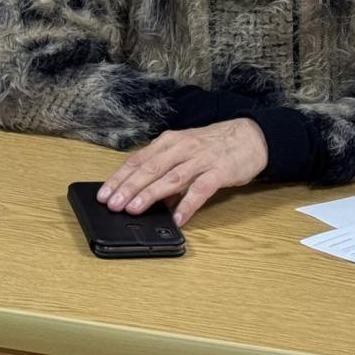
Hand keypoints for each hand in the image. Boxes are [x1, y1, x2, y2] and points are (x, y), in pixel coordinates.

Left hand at [95, 119, 267, 227]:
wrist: (250, 135)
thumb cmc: (213, 145)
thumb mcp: (184, 151)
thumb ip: (166, 170)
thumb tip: (149, 197)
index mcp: (168, 142)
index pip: (137, 160)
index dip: (119, 177)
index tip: (104, 193)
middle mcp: (181, 148)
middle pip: (149, 169)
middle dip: (128, 187)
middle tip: (112, 204)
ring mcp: (200, 159)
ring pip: (170, 178)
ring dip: (150, 194)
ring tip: (134, 209)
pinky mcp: (220, 171)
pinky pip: (200, 190)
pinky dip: (187, 205)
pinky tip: (177, 218)